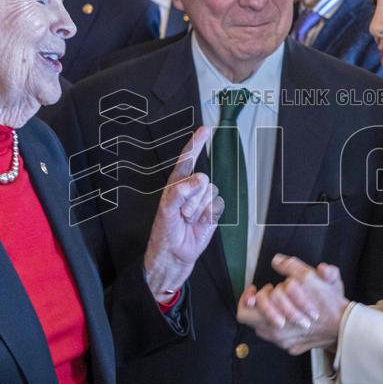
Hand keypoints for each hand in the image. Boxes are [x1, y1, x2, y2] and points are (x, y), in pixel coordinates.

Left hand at [143, 126, 223, 300]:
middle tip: (182, 212)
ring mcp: (203, 200)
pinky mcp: (213, 212)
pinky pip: (217, 205)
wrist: (175, 254)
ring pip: (211, 192)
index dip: (197, 144)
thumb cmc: (165, 231)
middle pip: (202, 179)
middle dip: (192, 197)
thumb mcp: (166, 210)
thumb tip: (200, 178)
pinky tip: (198, 223)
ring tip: (188, 219)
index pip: (188, 159)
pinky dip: (208, 215)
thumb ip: (180, 191)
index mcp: (177, 184)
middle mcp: (191, 189)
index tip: (206, 129)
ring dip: (198, 208)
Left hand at [236, 254, 348, 354]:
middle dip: (260, 302)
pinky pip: (278, 337)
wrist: (346, 327)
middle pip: (251, 320)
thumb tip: (277, 260)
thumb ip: (292, 267)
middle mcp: (275, 334)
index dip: (247, 298)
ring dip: (269, 313)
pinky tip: (291, 314)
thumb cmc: (329, 302)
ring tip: (283, 302)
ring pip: (263, 328)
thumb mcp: (312, 277)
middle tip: (273, 292)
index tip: (258, 288)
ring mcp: (284, 343)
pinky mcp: (293, 348)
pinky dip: (281, 325)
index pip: (244, 312)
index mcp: (274, 318)